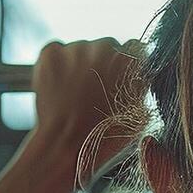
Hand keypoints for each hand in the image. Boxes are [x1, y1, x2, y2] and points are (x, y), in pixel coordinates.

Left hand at [30, 38, 146, 181]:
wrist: (64, 146)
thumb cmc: (103, 138)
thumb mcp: (139, 117)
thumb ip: (141, 89)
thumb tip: (141, 79)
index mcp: (131, 61)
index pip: (135, 49)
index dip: (126, 65)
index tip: (119, 77)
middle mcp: (105, 47)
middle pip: (107, 46)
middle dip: (102, 64)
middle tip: (95, 90)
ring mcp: (75, 48)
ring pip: (81, 49)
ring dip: (80, 64)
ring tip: (75, 93)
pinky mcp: (50, 53)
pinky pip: (57, 50)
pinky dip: (58, 64)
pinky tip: (60, 85)